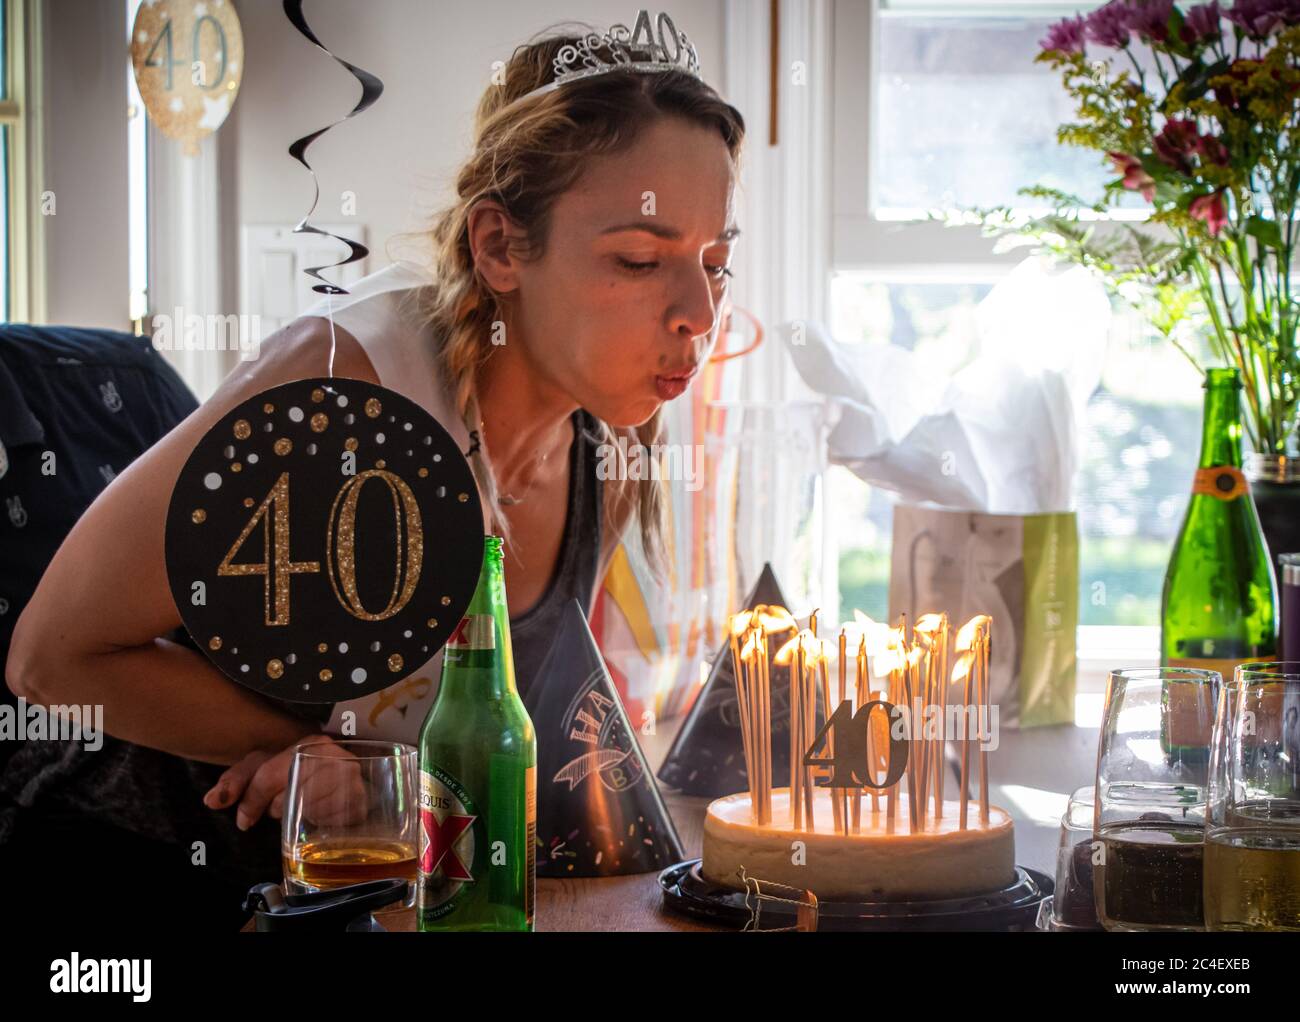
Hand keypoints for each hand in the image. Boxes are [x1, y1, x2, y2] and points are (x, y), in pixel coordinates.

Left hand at [203, 733, 364, 830]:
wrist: (343, 776)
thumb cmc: (297, 773)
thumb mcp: (263, 768)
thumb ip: (235, 781)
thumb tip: (211, 801)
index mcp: (307, 743)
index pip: (270, 774)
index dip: (251, 800)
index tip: (243, 820)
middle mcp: (333, 755)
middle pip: (289, 793)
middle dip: (277, 808)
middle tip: (280, 809)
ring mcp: (351, 777)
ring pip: (308, 808)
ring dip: (298, 815)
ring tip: (300, 809)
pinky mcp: (361, 801)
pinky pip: (328, 821)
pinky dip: (318, 823)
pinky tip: (317, 815)